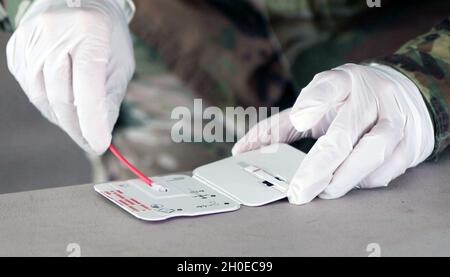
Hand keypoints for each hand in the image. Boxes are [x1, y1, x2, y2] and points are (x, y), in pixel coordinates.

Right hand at [6, 0, 134, 153]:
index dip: (92, 120)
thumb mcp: (120, 62)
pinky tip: (63, 108)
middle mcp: (54, 33)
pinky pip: (32, 90)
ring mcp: (30, 41)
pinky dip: (49, 106)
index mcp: (88, 31)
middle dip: (78, 127)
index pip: (87, 86)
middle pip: (62, 96)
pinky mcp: (17, 51)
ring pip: (43, 98)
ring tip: (81, 127)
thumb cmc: (105, 35)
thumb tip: (101, 132)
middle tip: (92, 143)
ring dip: (63, 120)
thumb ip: (110, 96)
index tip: (100, 145)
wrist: (77, 2)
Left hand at [233, 64, 433, 203]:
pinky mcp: (410, 140)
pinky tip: (349, 182)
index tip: (300, 118)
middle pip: (344, 133)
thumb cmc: (346, 102)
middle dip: (319, 166)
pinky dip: (366, 180)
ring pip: (372, 151)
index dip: (314, 102)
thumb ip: (280, 125)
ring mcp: (394, 118)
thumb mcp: (314, 103)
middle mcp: (370, 96)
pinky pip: (389, 166)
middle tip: (299, 191)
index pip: (328, 87)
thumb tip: (242, 150)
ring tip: (323, 191)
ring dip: (345, 177)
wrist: (400, 96)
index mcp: (343, 81)